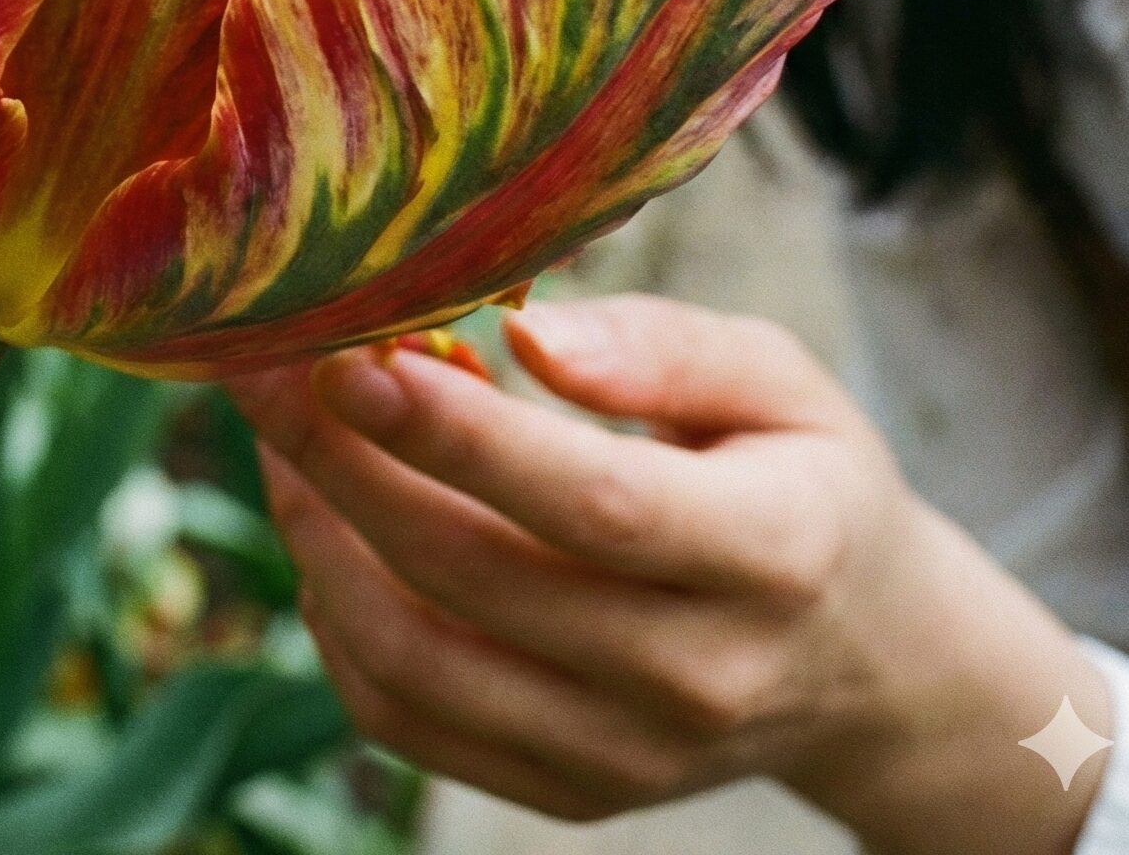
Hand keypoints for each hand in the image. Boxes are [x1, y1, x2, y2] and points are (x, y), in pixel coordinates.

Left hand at [227, 294, 1110, 854]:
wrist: (866, 662)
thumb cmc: (803, 478)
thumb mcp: (780, 380)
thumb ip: (665, 346)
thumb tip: (528, 336)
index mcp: (772, 556)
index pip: (590, 501)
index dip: (455, 433)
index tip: (347, 353)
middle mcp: (696, 677)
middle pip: (472, 576)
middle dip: (341, 460)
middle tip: (262, 364)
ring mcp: (626, 756)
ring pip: (416, 659)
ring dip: (317, 537)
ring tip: (280, 434)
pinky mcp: (568, 792)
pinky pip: (407, 719)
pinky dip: (334, 622)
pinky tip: (324, 527)